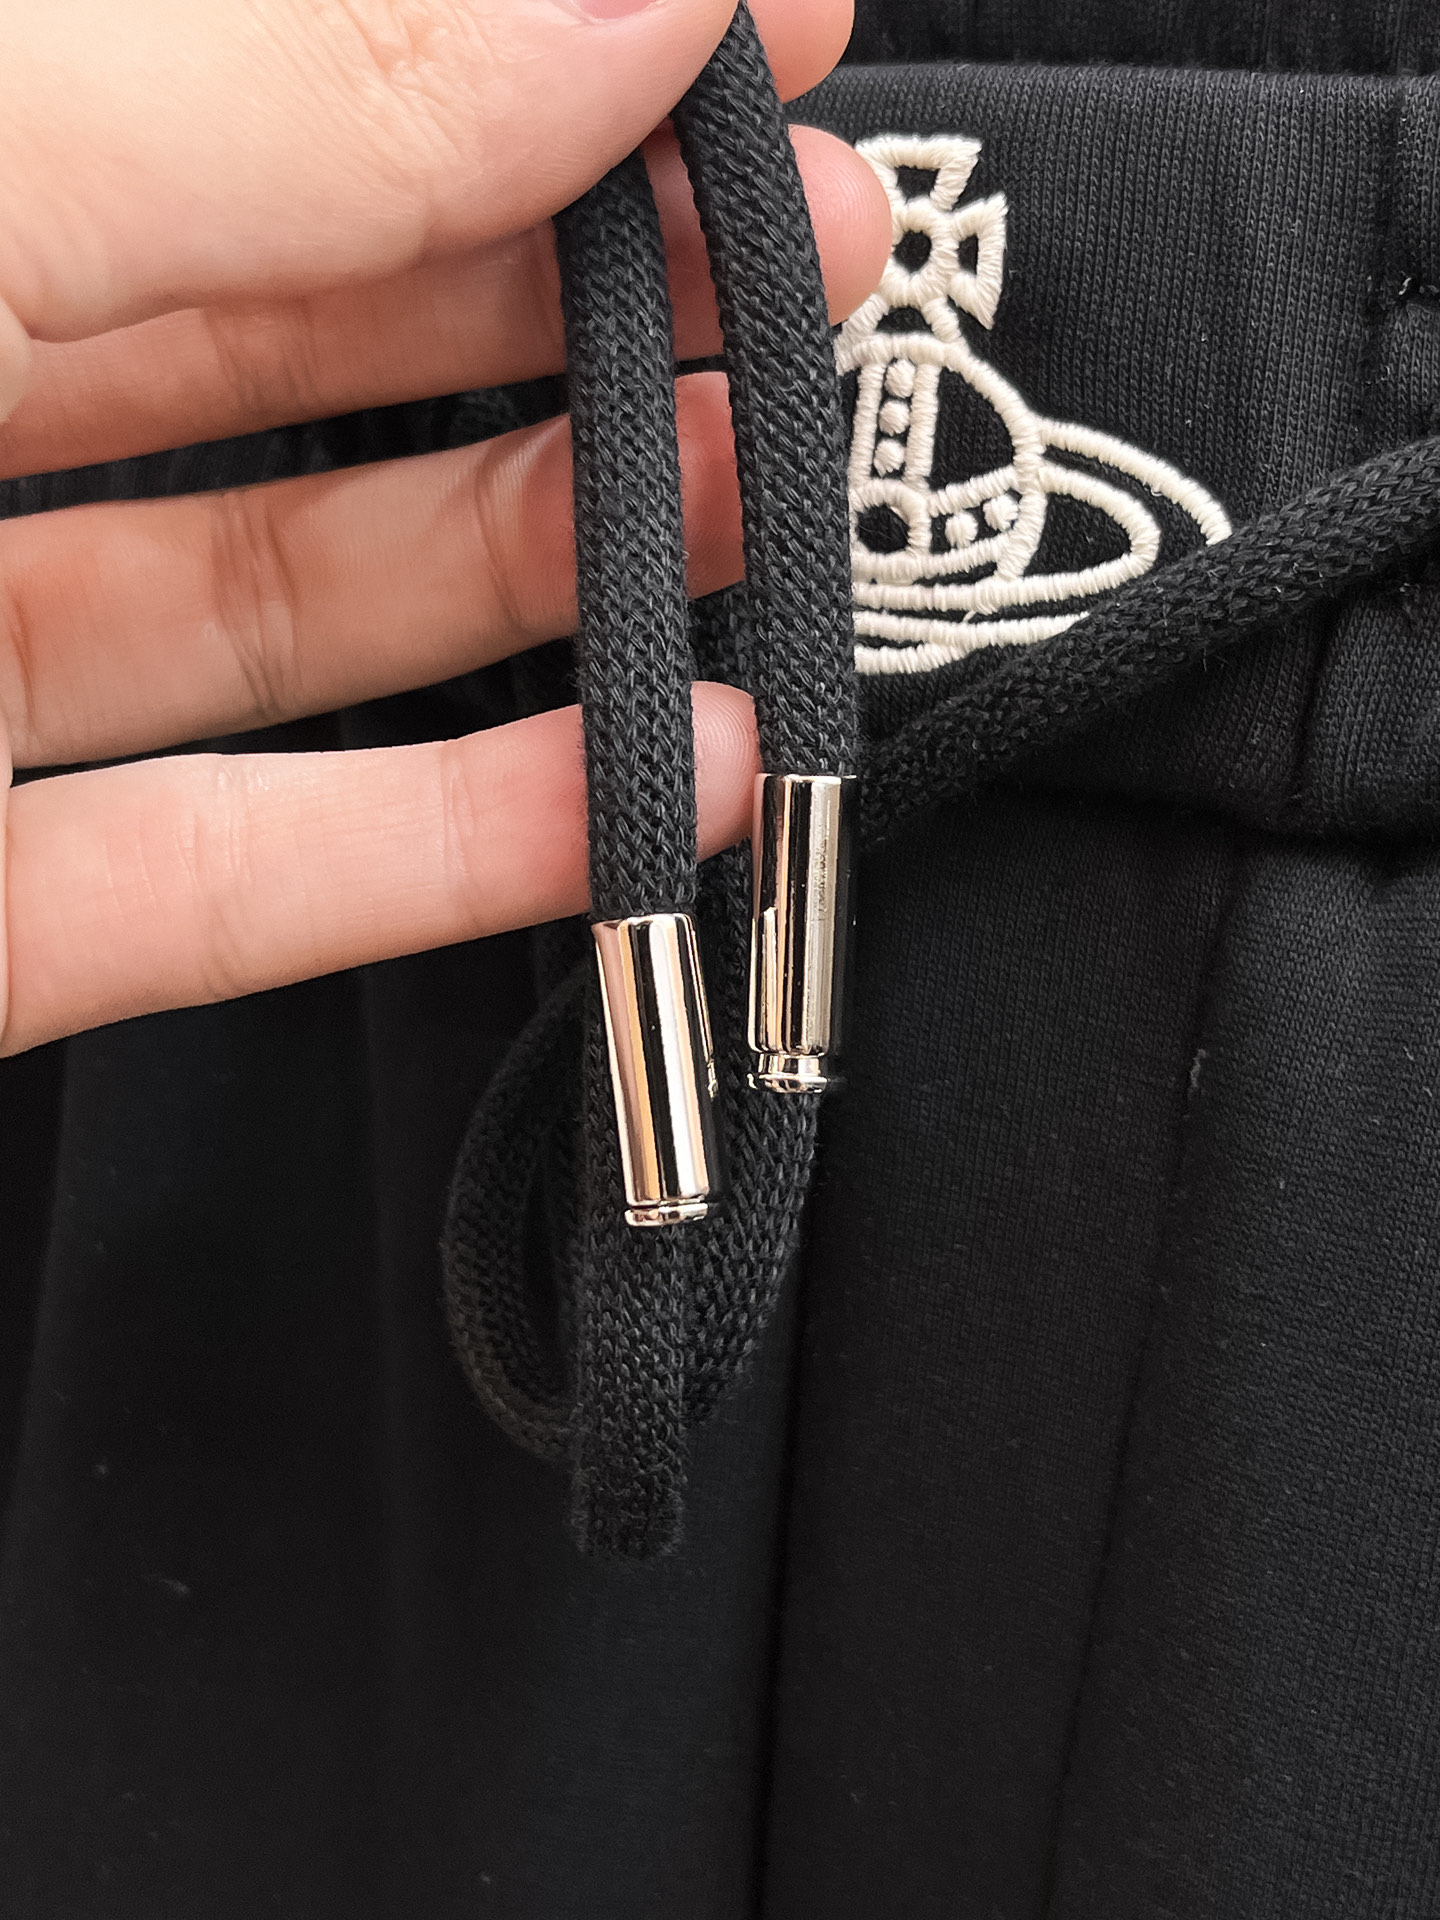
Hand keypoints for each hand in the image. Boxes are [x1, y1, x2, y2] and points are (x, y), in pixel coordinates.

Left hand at [0, 0, 888, 1051]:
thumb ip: (275, 108)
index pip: (236, 76)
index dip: (512, 37)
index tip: (755, 20)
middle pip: (282, 341)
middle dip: (573, 291)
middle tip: (809, 256)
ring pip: (283, 611)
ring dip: (552, 558)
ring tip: (767, 494)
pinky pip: (236, 879)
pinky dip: (454, 843)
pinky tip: (654, 789)